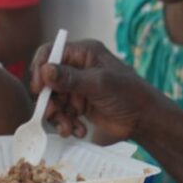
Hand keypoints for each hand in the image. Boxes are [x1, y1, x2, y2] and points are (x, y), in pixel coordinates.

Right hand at [30, 39, 174, 141]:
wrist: (144, 119)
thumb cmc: (128, 94)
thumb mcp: (100, 84)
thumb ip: (72, 78)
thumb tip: (46, 70)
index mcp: (83, 53)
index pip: (51, 52)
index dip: (40, 68)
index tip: (39, 88)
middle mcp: (77, 67)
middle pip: (48, 80)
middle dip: (49, 99)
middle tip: (52, 114)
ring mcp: (77, 87)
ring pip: (53, 99)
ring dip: (58, 115)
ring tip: (68, 128)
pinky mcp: (78, 104)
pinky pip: (62, 112)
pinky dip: (67, 122)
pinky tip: (78, 130)